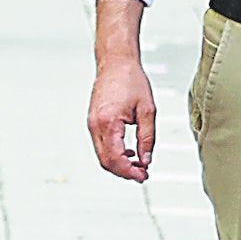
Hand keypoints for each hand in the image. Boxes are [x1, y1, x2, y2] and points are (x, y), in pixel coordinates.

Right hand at [87, 49, 157, 180]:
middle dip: (124, 172)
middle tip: (142, 174)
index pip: (116, 159)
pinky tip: (129, 152)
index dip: (130, 172)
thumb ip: (147, 138)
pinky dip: (114, 154)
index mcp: (109, 122)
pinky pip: (101, 145)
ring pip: (102, 155)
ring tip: (138, 165)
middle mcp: (96, 125)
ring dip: (119, 164)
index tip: (143, 176)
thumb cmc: (131, 79)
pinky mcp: (94, 122)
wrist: (116, 62)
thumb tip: (146, 159)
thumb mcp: (148, 110)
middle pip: (106, 161)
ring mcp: (92, 124)